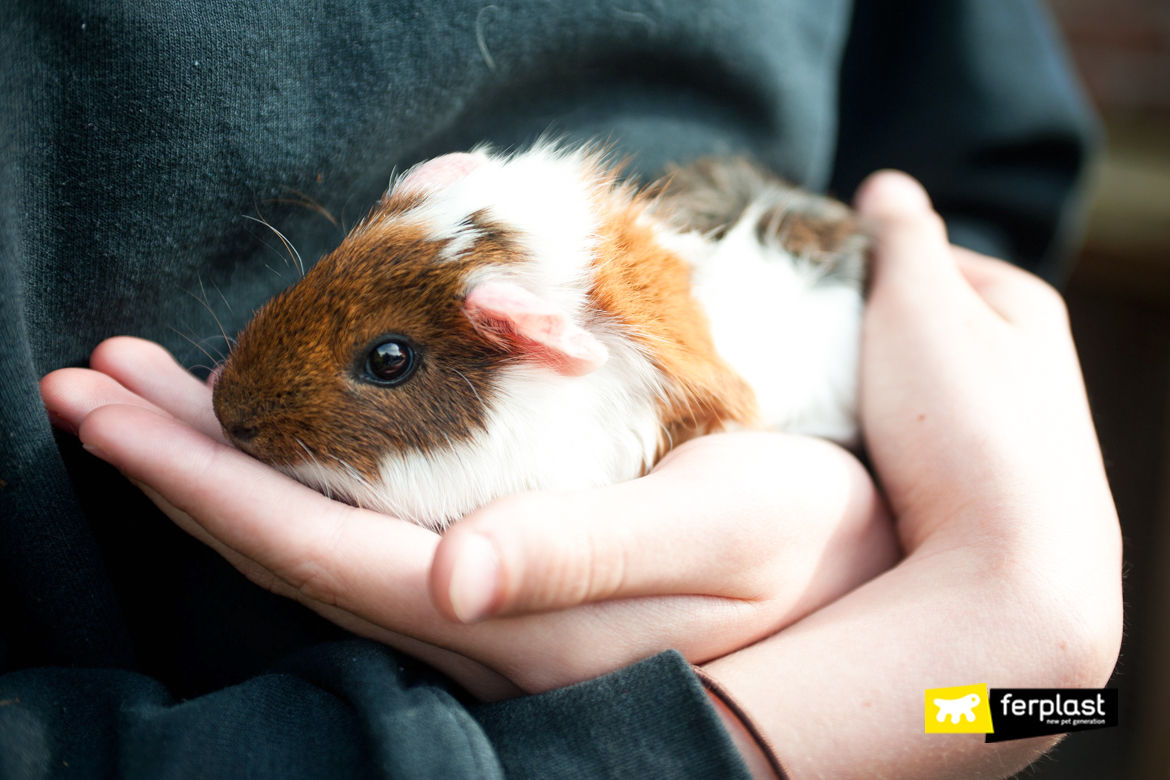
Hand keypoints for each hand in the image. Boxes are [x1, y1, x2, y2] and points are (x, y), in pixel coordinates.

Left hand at [41, 339, 896, 699]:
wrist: (863, 567)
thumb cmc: (806, 532)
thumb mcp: (720, 528)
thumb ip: (585, 554)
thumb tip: (450, 587)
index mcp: (518, 621)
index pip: (320, 555)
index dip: (208, 486)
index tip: (110, 413)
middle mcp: (481, 635)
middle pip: (292, 550)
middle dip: (182, 469)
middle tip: (87, 385)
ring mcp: (487, 619)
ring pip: (318, 544)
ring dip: (227, 470)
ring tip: (150, 396)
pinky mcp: (504, 592)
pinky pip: (365, 539)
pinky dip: (298, 481)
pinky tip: (270, 440)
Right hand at [694, 172, 1122, 778]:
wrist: (1013, 572)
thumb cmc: (966, 425)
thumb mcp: (921, 304)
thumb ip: (901, 236)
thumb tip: (886, 186)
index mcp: (1021, 306)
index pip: (926, 256)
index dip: (861, 263)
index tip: (804, 285)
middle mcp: (1028, 369)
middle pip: (920, 328)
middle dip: (862, 333)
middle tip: (802, 348)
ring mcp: (1009, 438)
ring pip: (915, 393)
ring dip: (869, 395)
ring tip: (820, 409)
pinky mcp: (985, 497)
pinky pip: (918, 449)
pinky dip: (884, 446)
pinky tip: (855, 462)